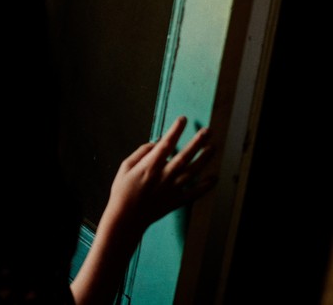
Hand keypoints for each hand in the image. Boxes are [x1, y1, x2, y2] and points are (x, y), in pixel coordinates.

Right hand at [104, 116, 215, 232]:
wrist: (126, 217)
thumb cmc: (122, 191)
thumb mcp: (125, 167)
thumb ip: (141, 153)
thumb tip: (156, 143)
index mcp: (150, 166)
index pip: (166, 144)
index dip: (175, 130)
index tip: (182, 119)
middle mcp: (164, 176)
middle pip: (184, 156)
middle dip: (197, 142)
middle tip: (207, 131)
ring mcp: (172, 189)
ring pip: (193, 172)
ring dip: (204, 159)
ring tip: (213, 147)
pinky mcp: (176, 201)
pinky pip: (195, 193)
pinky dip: (206, 186)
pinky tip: (214, 178)